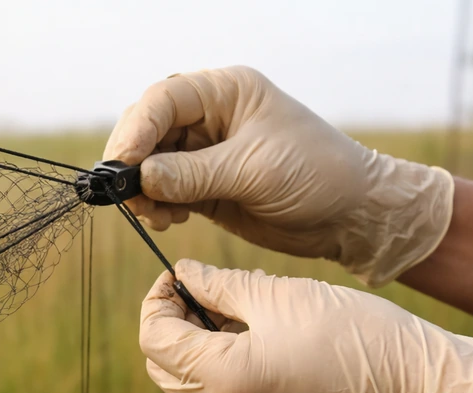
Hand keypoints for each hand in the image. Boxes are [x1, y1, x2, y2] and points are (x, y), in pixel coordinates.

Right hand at [106, 68, 454, 286]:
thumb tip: (142, 177)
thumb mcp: (252, 171)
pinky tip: (169, 220)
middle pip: (149, 130)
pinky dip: (156, 207)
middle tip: (128, 195)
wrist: (350, 215)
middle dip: (133, 163)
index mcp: (226, 93)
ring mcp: (205, 154)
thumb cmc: (316, 175)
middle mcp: (210, 118)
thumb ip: (192, 174)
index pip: (164, 100)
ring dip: (143, 191)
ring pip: (150, 165)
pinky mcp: (205, 187)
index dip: (136, 129)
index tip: (123, 164)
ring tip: (155, 216)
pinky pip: (164, 192)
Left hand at [140, 260, 472, 392]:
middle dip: (172, 327)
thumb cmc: (355, 335)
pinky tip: (258, 347)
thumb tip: (183, 276)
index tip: (179, 276)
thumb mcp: (280, 296)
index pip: (154, 340)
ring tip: (235, 315)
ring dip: (198, 351)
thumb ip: (219, 286)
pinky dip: (224, 376)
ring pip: (192, 391)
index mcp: (222, 379)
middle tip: (201, 293)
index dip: (157, 301)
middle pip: (165, 369)